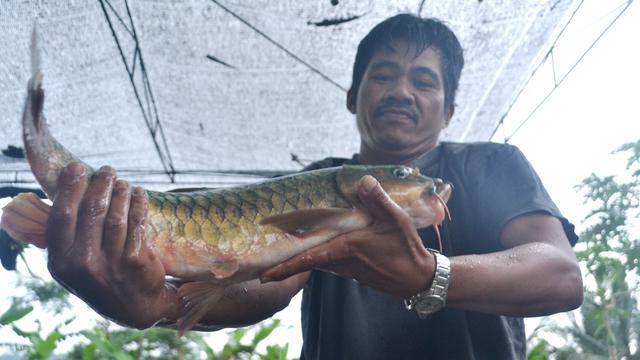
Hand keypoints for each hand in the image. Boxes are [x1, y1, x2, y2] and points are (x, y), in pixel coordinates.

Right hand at [46, 163, 178, 328]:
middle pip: (91, 211)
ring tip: (123, 182)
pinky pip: (137, 223)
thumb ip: (66, 237)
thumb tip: (64, 193)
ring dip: (121, 192)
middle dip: (100, 184)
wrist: (135, 307)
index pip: (61, 216)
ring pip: (115, 215)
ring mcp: (110, 263)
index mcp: (61, 262)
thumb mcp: (73, 266)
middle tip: (107, 171)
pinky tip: (139, 194)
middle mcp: (82, 263)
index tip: (75, 168)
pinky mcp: (135, 260)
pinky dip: (138, 204)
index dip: (69, 188)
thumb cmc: (101, 278)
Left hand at [261, 175, 435, 297]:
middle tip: (263, 271)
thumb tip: (364, 180)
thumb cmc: (407, 249)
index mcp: (347, 248)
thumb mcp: (396, 220)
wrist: (419, 278)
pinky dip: (320, 257)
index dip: (285, 267)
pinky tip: (320, 248)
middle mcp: (343, 262)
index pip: (309, 258)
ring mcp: (348, 270)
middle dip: (287, 266)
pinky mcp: (355, 272)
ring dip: (302, 261)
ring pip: (320, 262)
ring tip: (284, 259)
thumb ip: (378, 200)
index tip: (265, 275)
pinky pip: (332, 263)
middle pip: (309, 261)